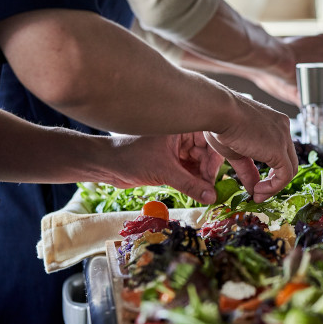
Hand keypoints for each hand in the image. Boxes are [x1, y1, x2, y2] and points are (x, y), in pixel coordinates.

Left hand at [106, 132, 223, 204]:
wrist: (107, 165)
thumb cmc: (132, 158)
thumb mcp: (164, 172)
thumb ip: (190, 185)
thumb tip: (212, 197)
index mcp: (181, 126)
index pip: (209, 140)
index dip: (215, 159)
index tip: (214, 178)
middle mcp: (182, 135)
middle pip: (207, 153)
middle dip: (209, 171)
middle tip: (210, 189)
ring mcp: (178, 148)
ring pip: (200, 163)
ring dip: (202, 178)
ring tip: (204, 192)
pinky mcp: (173, 161)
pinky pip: (191, 170)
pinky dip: (194, 181)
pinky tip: (197, 191)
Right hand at [205, 94, 297, 202]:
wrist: (218, 111)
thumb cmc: (220, 124)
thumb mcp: (237, 151)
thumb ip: (248, 170)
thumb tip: (252, 188)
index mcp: (274, 123)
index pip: (280, 152)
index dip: (271, 172)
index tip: (257, 184)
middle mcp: (283, 127)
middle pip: (288, 161)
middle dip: (275, 180)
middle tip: (259, 192)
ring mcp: (284, 137)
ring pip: (290, 169)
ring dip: (274, 187)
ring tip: (257, 194)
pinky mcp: (279, 149)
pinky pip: (285, 176)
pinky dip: (273, 188)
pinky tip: (258, 192)